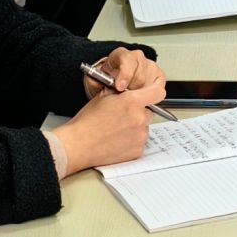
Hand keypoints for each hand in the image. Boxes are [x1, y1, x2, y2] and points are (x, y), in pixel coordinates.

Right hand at [59, 53, 168, 174]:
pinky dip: (131, 140)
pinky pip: (139, 142)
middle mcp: (139, 119)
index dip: (154, 92)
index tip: (151, 94)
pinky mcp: (138, 150)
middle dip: (138, 112)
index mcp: (132, 102)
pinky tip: (117, 140)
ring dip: (135, 127)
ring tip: (116, 130)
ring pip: (143, 127)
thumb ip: (121, 90)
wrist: (79, 144)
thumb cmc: (87, 122)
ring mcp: (140, 136)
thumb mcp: (103, 96)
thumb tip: (129, 85)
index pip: (157, 93)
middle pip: (148, 112)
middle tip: (122, 116)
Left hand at [84, 45, 160, 95]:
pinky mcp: (159, 77)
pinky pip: (159, 88)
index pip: (128, 61)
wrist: (113, 83)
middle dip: (131, 89)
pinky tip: (140, 97)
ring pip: (150, 83)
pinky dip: (150, 95)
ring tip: (130, 97)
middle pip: (140, 75)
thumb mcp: (95, 80)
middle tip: (123, 96)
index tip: (119, 87)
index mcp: (121, 55)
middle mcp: (137, 58)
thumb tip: (98, 83)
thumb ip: (94, 81)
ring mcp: (150, 66)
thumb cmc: (106, 81)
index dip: (125, 75)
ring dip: (140, 93)